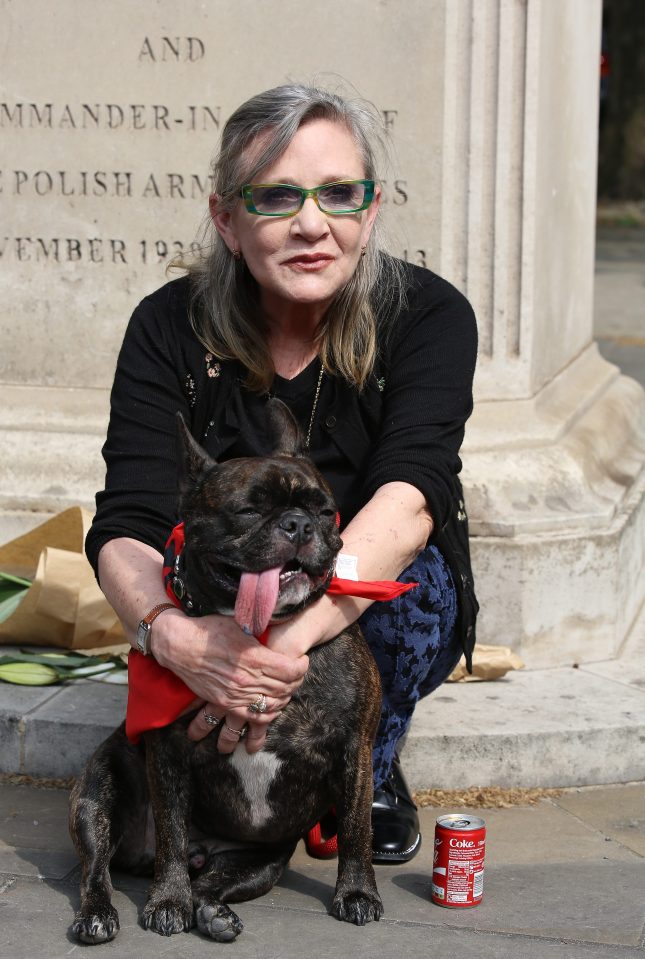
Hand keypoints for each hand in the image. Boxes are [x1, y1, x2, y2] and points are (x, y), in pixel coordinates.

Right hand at [151, 611, 307, 751]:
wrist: (180, 646)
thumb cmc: (210, 630)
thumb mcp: (240, 624)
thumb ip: (261, 631)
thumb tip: (280, 626)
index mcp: (254, 657)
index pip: (291, 670)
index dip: (302, 666)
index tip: (302, 660)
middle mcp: (247, 679)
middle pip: (285, 687)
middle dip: (296, 681)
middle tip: (298, 674)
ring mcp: (236, 694)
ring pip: (272, 703)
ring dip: (285, 697)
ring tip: (288, 688)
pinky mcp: (225, 703)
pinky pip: (254, 716)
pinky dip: (268, 714)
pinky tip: (273, 706)